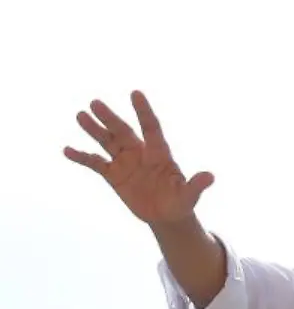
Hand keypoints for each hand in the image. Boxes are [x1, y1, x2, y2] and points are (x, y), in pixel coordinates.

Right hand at [64, 91, 213, 225]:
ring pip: (107, 141)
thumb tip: (211, 176)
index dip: (143, 111)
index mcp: (159, 153)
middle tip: (95, 102)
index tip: (135, 93)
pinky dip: (81, 157)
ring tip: (80, 115)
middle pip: (123, 131)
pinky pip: (95, 163)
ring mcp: (125, 162)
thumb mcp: (189, 195)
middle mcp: (140, 153)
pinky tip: (67, 150)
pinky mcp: (113, 175)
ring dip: (93, 129)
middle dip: (110, 118)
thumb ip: (196, 185)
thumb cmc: (181, 202)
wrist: (166, 215)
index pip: (151, 127)